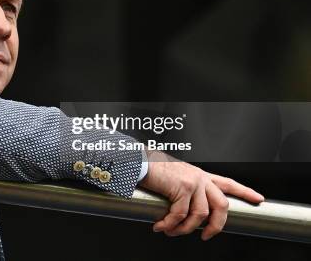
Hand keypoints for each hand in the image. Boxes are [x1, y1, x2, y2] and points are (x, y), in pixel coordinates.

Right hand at [139, 150, 263, 239]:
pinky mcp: (182, 188)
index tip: (258, 199)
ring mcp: (193, 182)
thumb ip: (183, 189)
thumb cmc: (152, 169)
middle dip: (217, 226)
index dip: (245, 191)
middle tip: (206, 236)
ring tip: (172, 232)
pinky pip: (180, 215)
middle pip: (222, 205)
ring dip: (185, 229)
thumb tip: (182, 211)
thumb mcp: (174, 177)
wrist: (139, 161)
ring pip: (200, 215)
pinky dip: (170, 225)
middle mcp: (200, 177)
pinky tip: (161, 227)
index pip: (228, 182)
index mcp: (200, 175)